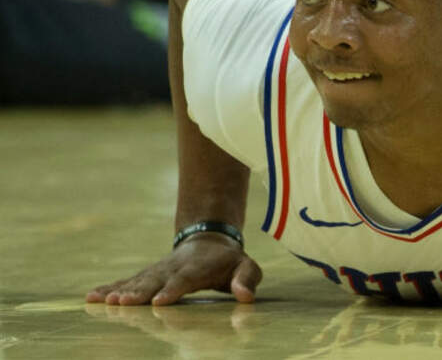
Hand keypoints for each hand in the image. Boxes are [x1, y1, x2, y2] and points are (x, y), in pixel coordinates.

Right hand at [85, 234, 261, 305]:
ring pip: (136, 281)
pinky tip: (91, 297)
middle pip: (154, 281)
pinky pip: (125, 281)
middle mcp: (173, 268)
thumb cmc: (229, 262)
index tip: (160, 302)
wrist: (208, 241)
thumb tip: (246, 296)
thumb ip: (247, 279)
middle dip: (139, 292)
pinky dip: (108, 288)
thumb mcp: (246, 267)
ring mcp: (157, 271)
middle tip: (123, 304)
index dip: (173, 290)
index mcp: (197, 268)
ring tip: (102, 301)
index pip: (185, 280)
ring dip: (119, 291)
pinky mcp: (146, 275)